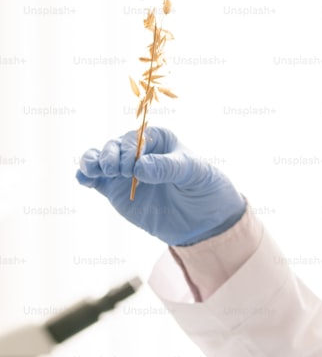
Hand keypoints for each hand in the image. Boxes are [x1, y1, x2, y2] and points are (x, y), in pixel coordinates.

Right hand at [76, 126, 244, 245]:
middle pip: (115, 146)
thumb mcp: (194, 172)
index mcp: (158, 139)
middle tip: (118, 172)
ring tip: (93, 172)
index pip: (138, 137)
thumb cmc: (203, 187)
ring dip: (92, 162)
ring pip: (100, 159)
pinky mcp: (114, 189)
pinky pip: (95, 179)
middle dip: (111, 156)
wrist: (203, 219)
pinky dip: (86, 176)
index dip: (130, 150)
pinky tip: (83, 179)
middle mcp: (137, 151)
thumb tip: (140, 168)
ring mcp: (124, 171)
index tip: (133, 168)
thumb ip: (168, 168)